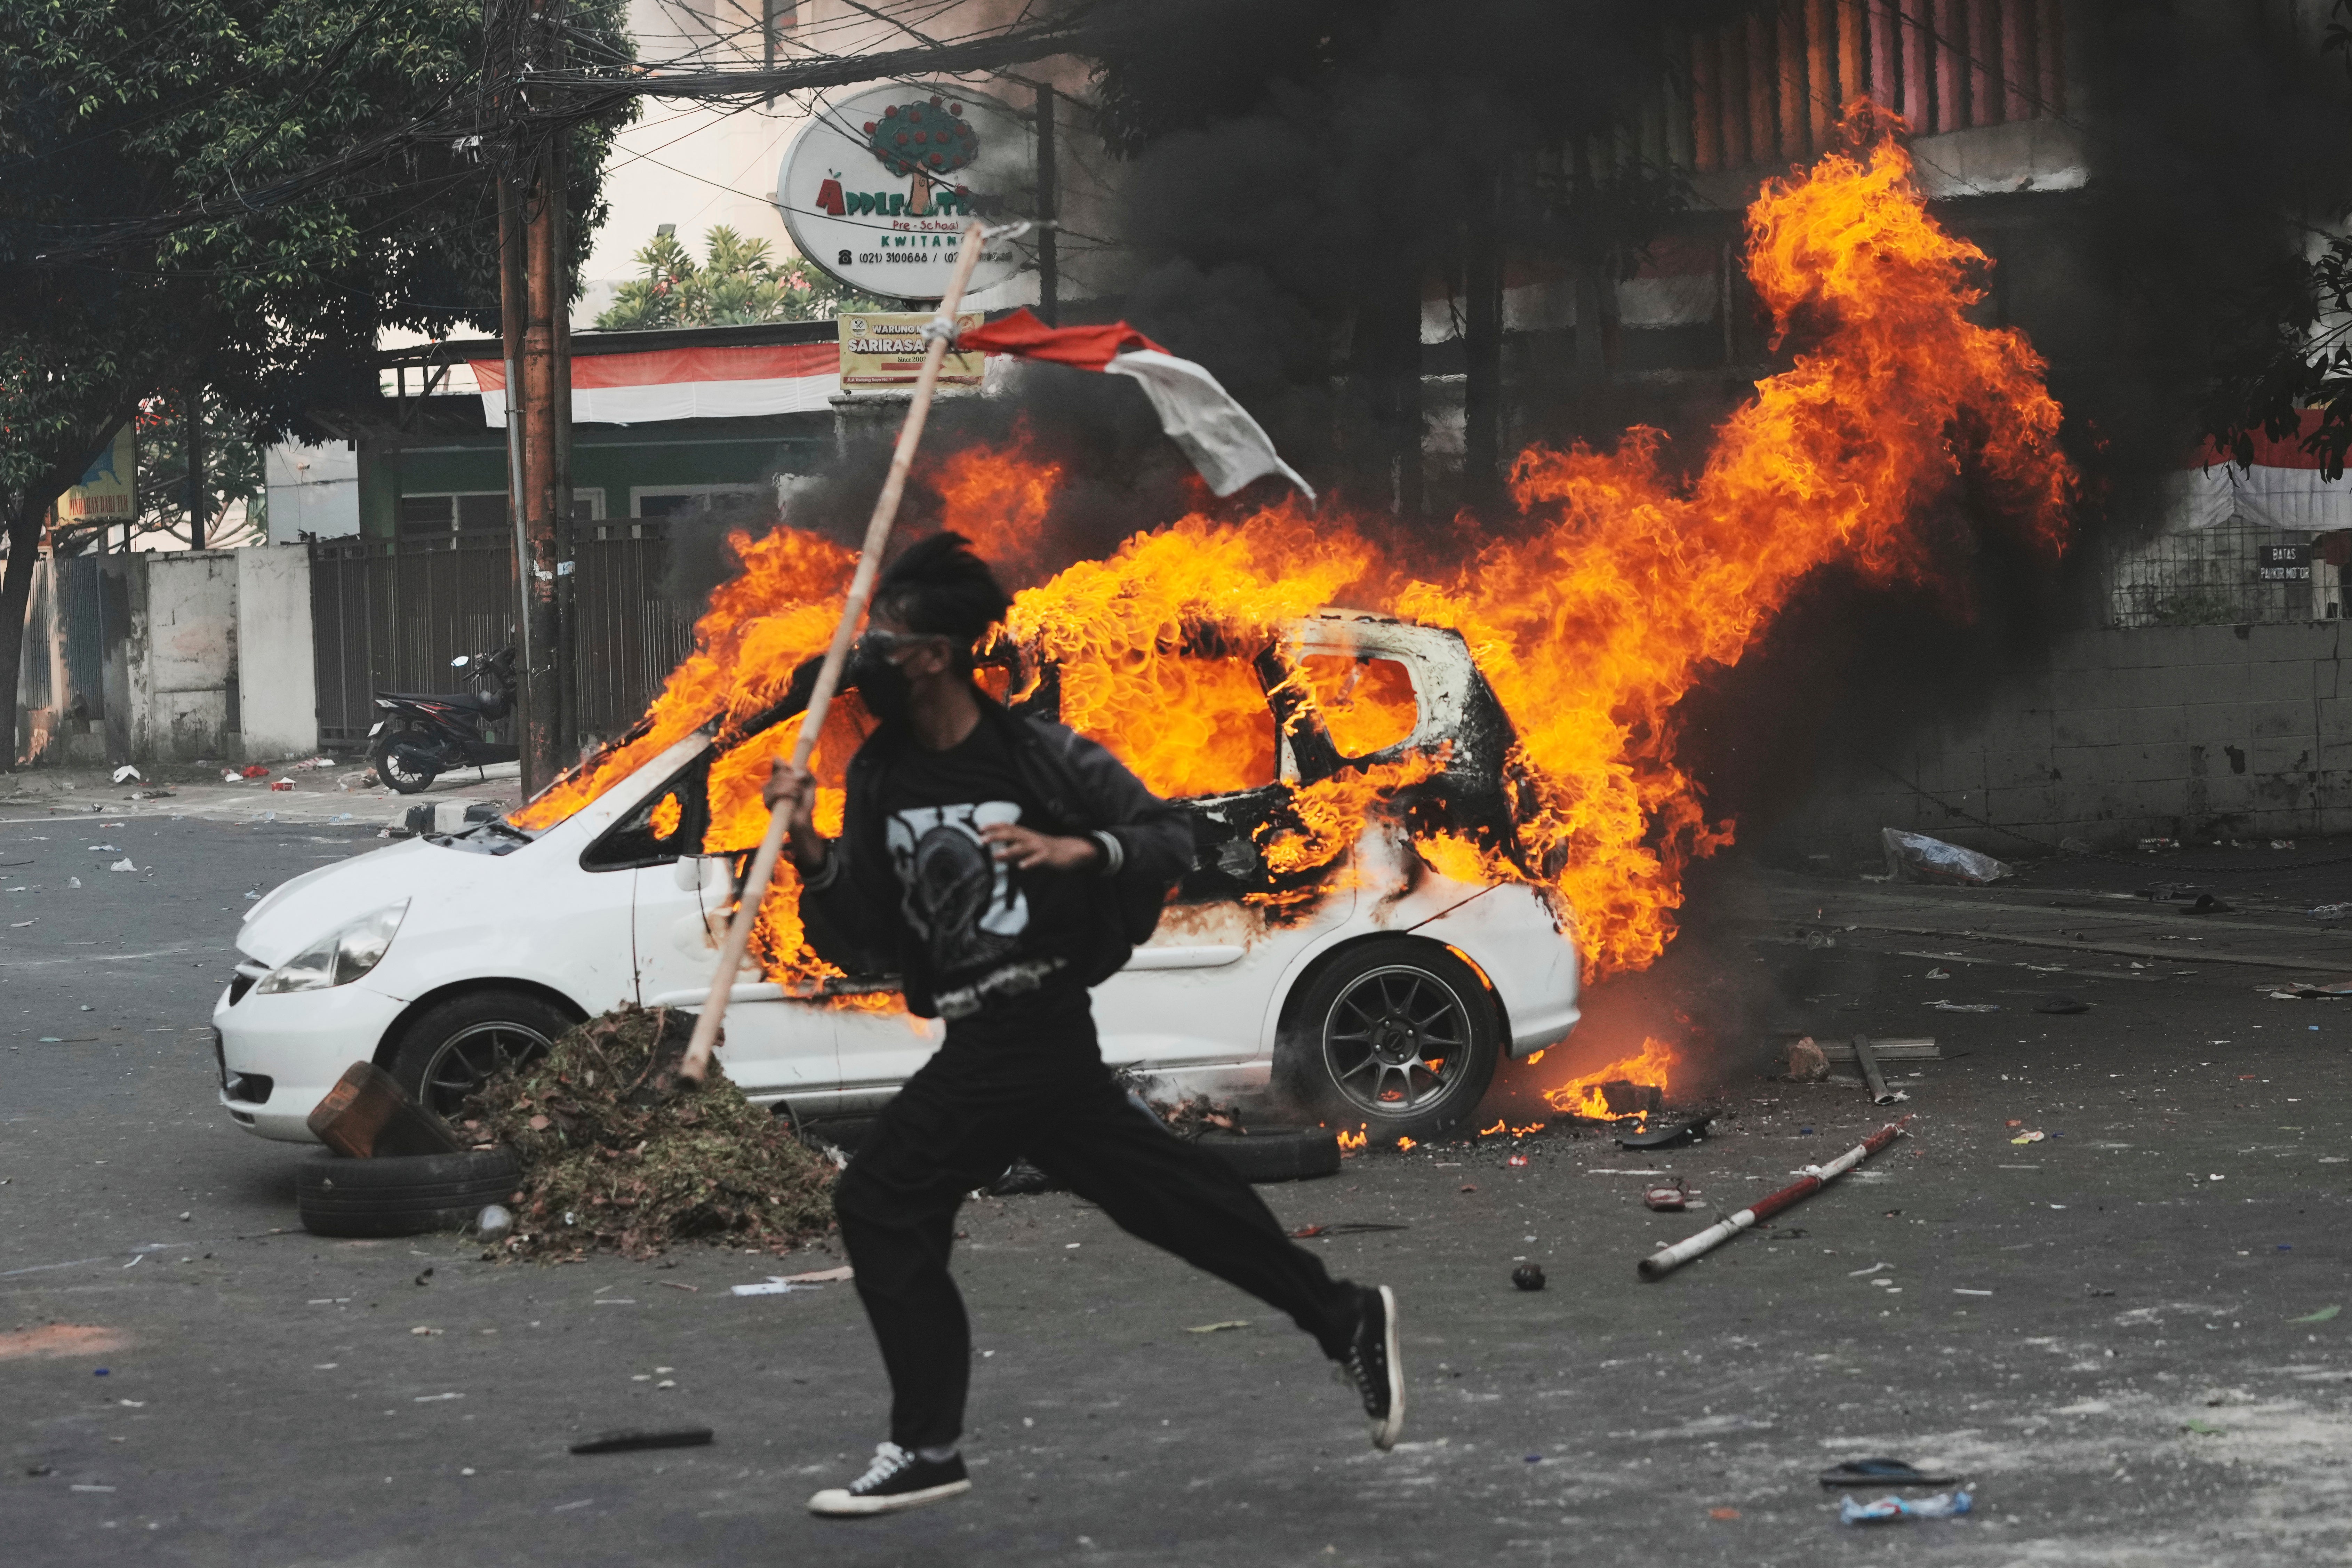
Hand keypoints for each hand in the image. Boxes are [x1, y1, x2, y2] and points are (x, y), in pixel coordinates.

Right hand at [763, 760, 826, 872]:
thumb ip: (807, 773)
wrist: (803, 820)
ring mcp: (768, 793)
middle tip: (800, 787)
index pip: (777, 762)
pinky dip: (787, 793)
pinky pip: (775, 792)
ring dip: (792, 786)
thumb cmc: (805, 802)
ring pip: (777, 781)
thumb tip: (798, 770)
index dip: (786, 764)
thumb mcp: (810, 784)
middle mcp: (771, 783)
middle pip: (780, 772)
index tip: (795, 772)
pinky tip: (794, 797)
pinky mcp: (767, 802)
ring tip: (798, 794)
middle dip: (793, 779)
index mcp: (780, 776)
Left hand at [978, 821, 1100, 871]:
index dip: (993, 826)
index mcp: (1025, 834)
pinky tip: (1021, 866)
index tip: (980, 829)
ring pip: (1023, 847)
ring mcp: (1039, 846)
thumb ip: (1013, 853)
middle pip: (1012, 834)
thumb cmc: (1045, 850)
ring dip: (1009, 851)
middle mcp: (1031, 838)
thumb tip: (996, 856)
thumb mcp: (1027, 851)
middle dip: (996, 836)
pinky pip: (1038, 859)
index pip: (1007, 827)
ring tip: (997, 856)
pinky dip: (1030, 862)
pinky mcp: (1048, 856)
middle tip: (982, 840)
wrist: (1070, 851)